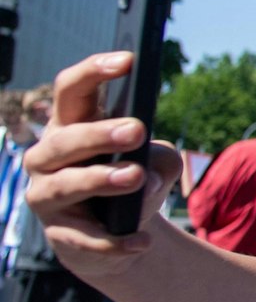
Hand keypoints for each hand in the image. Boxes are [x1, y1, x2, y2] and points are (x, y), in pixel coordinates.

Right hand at [22, 53, 183, 278]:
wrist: (118, 237)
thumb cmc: (134, 183)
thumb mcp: (158, 165)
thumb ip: (162, 160)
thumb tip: (147, 174)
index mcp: (71, 126)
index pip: (71, 90)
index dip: (93, 71)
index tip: (128, 60)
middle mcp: (48, 158)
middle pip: (65, 139)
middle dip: (99, 134)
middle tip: (135, 130)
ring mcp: (47, 197)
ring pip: (65, 185)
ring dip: (100, 180)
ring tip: (136, 177)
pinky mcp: (60, 236)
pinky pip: (84, 239)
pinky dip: (114, 241)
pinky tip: (142, 241)